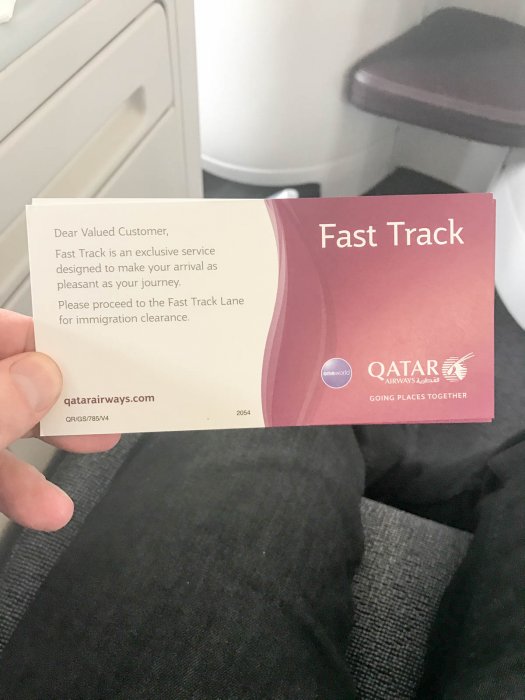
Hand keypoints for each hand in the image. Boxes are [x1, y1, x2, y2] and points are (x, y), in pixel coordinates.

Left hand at [0, 309, 119, 530]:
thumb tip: (42, 376)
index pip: (3, 331)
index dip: (46, 336)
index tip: (92, 349)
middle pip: (14, 379)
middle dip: (64, 391)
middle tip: (109, 394)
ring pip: (6, 427)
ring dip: (51, 447)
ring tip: (97, 449)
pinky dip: (22, 489)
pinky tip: (45, 509)